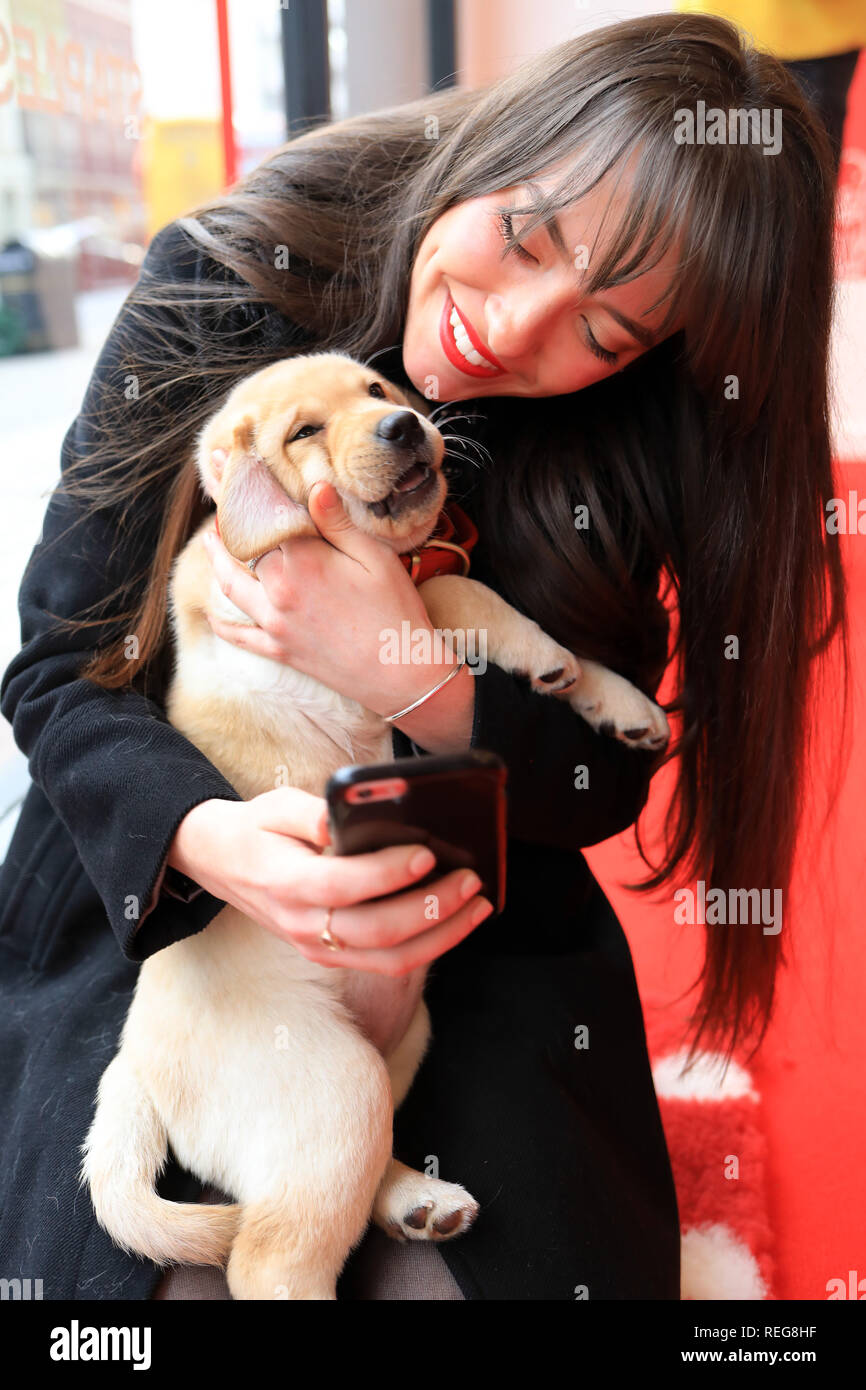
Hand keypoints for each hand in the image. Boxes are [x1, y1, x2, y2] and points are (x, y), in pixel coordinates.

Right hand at [168, 789, 493, 978]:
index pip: (342, 886)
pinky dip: (429, 946)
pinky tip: (458, 919)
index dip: (386, 874)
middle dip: (431, 908)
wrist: (224, 865)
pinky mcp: (333, 956)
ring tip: (478, 904)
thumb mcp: (275, 806)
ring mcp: (318, 948)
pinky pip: (388, 962)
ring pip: (390, 958)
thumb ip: (309, 812)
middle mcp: (302, 925)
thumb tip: (340, 818)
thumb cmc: (258, 829)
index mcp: (285, 882)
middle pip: (376, 931)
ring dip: (442, 935)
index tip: (425, 853)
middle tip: (470, 879)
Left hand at [202, 468, 441, 717]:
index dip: (240, 482)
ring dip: (216, 560)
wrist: (402, 676)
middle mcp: (278, 591)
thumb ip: (337, 522)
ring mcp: (275, 623)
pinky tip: (214, 612)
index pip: (262, 512)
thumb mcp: (374, 557)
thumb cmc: (396, 612)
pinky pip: (240, 634)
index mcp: (302, 561)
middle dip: (226, 512)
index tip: (222, 457)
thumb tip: (313, 485)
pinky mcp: (280, 650)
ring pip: (230, 586)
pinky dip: (223, 621)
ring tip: (210, 540)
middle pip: (240, 544)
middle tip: (215, 485)